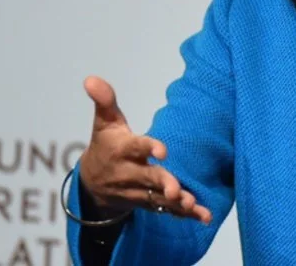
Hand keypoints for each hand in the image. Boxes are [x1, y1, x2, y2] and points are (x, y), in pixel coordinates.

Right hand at [77, 76, 211, 223]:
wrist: (93, 185)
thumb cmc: (106, 145)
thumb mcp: (104, 123)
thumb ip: (105, 101)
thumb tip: (91, 78)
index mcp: (122, 151)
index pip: (136, 148)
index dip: (148, 148)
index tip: (163, 150)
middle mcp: (130, 173)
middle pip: (148, 179)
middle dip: (162, 183)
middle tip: (175, 189)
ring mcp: (139, 192)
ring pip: (157, 199)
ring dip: (174, 202)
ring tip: (190, 203)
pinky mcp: (149, 204)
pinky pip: (168, 212)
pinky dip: (185, 215)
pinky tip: (204, 216)